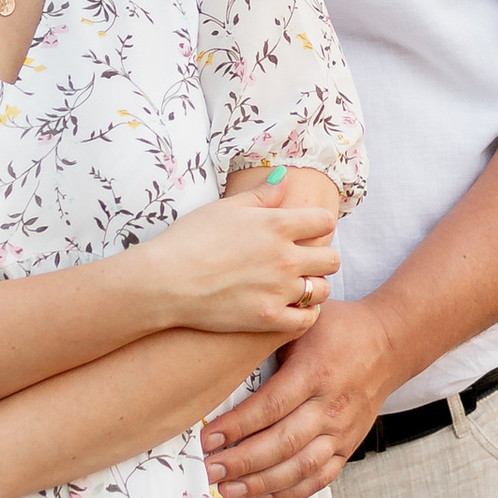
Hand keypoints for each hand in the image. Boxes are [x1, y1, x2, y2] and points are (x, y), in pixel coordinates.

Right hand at [153, 186, 341, 337]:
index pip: (325, 221)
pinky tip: (292, 307)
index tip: (307, 230)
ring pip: (323, 290)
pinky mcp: (269, 318)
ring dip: (315, 286)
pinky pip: (307, 319)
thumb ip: (262, 194)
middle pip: (332, 259)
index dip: (318, 225)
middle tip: (303, 260)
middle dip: (321, 257)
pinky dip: (305, 314)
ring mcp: (279, 290)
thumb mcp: (226, 207)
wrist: (165, 280)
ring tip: (297, 284)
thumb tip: (285, 177)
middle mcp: (286, 257)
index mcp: (278, 224)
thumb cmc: (190, 239)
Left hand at [200, 299, 397, 497]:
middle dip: (243, 461)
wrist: (389, 344)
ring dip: (262, 483)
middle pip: (284, 442)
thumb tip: (222, 360)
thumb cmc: (338, 328)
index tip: (209, 438)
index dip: (238, 425)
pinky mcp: (349, 446)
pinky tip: (262, 497)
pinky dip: (291, 492)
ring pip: (301, 466)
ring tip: (229, 491)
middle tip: (211, 470)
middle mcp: (331, 406)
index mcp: (315, 372)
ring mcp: (342, 430)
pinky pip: (320, 477)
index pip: (272, 405)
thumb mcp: (304, 321)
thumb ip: (269, 339)